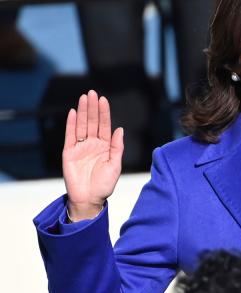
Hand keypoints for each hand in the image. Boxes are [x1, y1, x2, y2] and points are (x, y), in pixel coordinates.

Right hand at [62, 90, 123, 220]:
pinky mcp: (69, 152)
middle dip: (92, 107)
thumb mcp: (115, 165)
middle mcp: (92, 144)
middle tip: (92, 93)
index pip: (104, 125)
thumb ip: (117, 147)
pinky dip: (71, 124)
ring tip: (83, 98)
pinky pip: (70, 136)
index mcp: (105, 146)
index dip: (104, 112)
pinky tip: (72, 112)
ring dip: (82, 112)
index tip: (103, 100)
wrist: (89, 199)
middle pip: (92, 122)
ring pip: (81, 126)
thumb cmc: (104, 185)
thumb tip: (120, 129)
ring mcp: (80, 147)